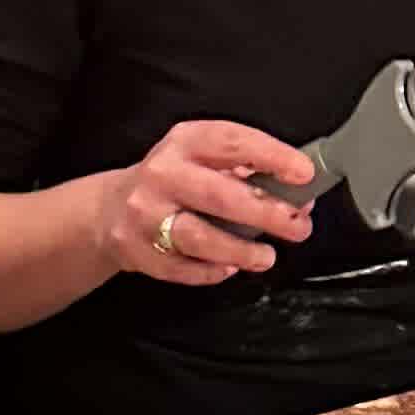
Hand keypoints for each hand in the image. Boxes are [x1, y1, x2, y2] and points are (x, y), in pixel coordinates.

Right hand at [93, 122, 315, 285]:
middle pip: (220, 196)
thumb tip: (298, 198)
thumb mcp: (202, 159)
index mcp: (185, 142)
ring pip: (200, 238)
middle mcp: (162, 174)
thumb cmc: (174, 182)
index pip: (233, 143)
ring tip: (267, 257)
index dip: (272, 157)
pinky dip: (210, 272)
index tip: (304, 174)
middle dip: (266, 213)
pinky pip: (181, 268)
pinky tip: (230, 268)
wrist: (110, 209)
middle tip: (298, 227)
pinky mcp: (137, 250)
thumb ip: (247, 172)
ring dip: (240, 251)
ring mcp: (146, 215)